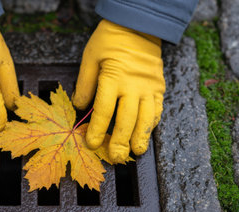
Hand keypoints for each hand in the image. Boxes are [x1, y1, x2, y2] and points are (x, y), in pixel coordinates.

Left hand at [72, 20, 164, 162]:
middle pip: (127, 119)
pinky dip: (152, 123)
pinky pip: (157, 109)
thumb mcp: (90, 57)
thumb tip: (79, 106)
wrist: (138, 25)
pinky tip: (146, 134)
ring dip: (140, 137)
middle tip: (116, 158)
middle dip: (120, 141)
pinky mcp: (159, 87)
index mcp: (113, 78)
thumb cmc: (110, 39)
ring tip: (135, 152)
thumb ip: (85, 83)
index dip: (98, 129)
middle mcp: (133, 86)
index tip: (92, 143)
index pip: (104, 110)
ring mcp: (149, 87)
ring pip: (146, 118)